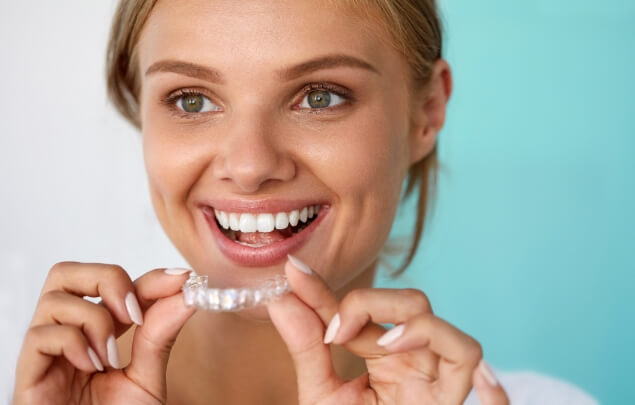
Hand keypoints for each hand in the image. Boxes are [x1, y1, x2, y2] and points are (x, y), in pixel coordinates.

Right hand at [12, 262, 194, 404]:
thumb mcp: (147, 379)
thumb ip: (161, 336)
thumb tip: (186, 293)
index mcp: (97, 334)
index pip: (114, 286)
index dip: (147, 277)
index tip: (181, 279)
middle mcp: (68, 336)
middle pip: (68, 273)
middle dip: (107, 279)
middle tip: (134, 313)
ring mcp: (45, 354)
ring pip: (55, 298)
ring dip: (95, 321)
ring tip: (111, 359)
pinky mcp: (27, 376)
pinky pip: (40, 335)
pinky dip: (73, 344)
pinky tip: (91, 368)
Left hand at [267, 256, 509, 404]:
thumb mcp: (321, 395)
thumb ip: (306, 348)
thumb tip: (280, 299)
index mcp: (385, 354)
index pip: (361, 308)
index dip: (327, 290)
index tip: (294, 273)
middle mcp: (415, 361)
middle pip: (414, 304)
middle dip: (372, 302)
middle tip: (335, 332)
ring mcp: (436, 382)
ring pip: (449, 333)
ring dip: (416, 327)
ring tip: (380, 345)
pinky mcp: (448, 403)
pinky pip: (469, 363)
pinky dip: (455, 351)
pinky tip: (402, 350)